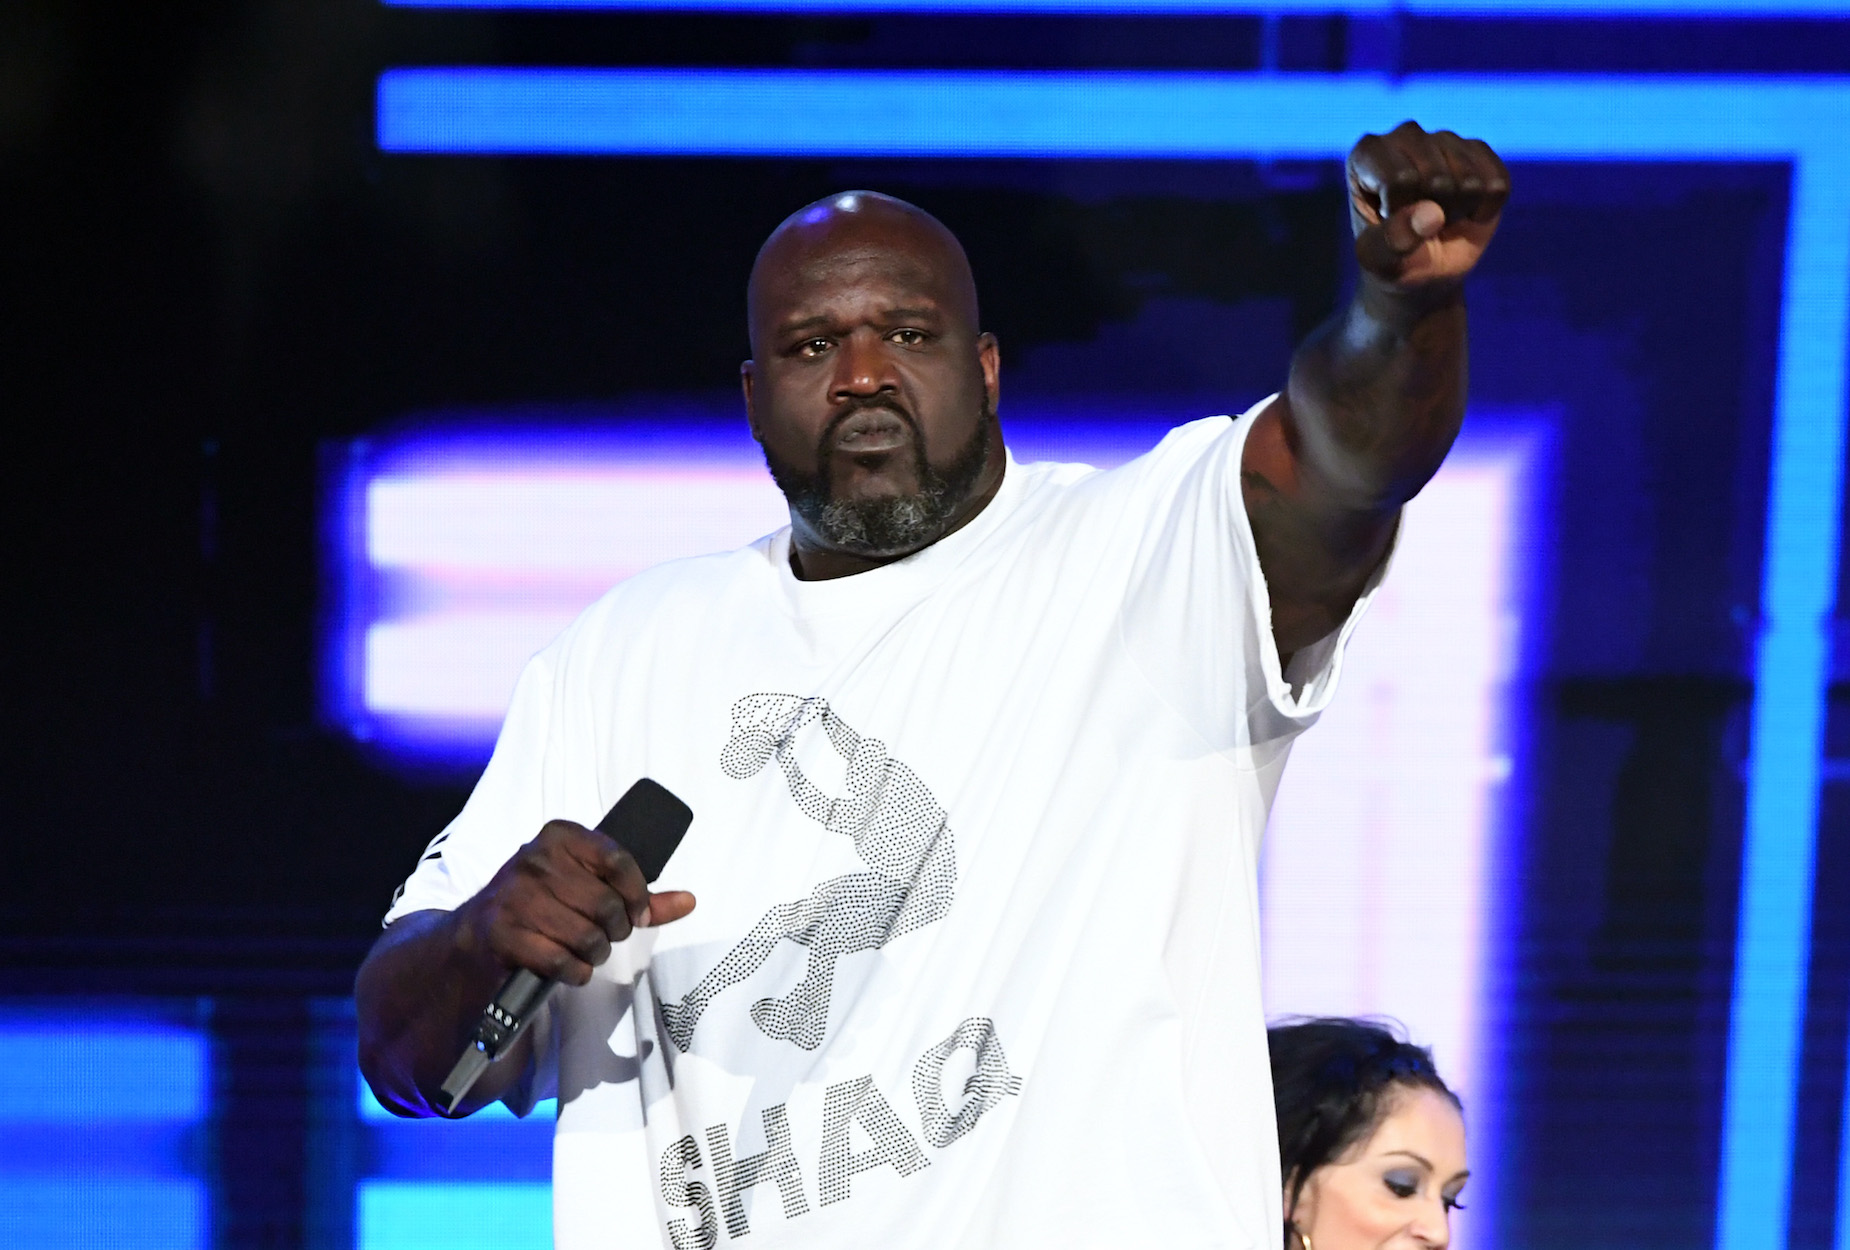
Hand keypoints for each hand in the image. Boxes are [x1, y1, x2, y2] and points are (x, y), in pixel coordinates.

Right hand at [455, 820, 696, 985]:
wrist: (474, 938)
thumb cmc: (541, 908)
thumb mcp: (585, 888)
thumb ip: (638, 896)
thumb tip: (688, 901)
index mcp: (560, 837)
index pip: (618, 860)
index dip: (637, 895)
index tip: (638, 915)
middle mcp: (534, 859)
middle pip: (606, 904)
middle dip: (614, 932)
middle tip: (604, 938)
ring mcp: (514, 896)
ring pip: (586, 935)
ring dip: (594, 955)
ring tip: (585, 953)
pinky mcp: (502, 933)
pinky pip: (561, 960)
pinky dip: (574, 973)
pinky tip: (568, 968)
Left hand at [1348, 121, 1508, 289]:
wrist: (1421, 267)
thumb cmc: (1390, 258)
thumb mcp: (1379, 261)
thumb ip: (1392, 241)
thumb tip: (1431, 214)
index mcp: (1367, 152)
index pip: (1399, 179)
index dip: (1401, 213)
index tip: (1388, 220)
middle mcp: (1405, 135)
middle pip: (1438, 179)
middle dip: (1433, 214)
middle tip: (1419, 222)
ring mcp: (1444, 138)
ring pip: (1470, 181)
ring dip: (1459, 211)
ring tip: (1439, 215)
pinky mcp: (1479, 150)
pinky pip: (1498, 184)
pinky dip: (1486, 209)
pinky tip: (1464, 210)